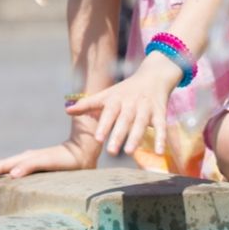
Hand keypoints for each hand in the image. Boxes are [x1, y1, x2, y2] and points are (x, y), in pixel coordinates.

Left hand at [0, 132, 101, 185]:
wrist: (82, 151)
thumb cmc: (62, 165)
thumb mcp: (42, 176)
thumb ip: (30, 180)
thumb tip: (16, 188)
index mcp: (22, 162)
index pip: (0, 167)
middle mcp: (26, 158)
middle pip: (0, 164)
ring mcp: (36, 157)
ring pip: (12, 163)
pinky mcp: (48, 159)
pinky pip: (33, 164)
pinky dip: (22, 169)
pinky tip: (13, 175)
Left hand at [65, 53, 182, 155]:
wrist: (152, 77)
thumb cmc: (124, 90)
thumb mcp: (106, 95)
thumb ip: (87, 104)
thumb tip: (66, 111)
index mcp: (116, 99)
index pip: (109, 112)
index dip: (103, 125)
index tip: (97, 139)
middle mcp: (131, 103)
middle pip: (124, 120)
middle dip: (118, 135)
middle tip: (110, 152)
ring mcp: (146, 108)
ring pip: (141, 123)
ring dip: (135, 137)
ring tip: (128, 152)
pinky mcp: (160, 113)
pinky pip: (161, 127)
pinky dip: (162, 139)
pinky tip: (160, 153)